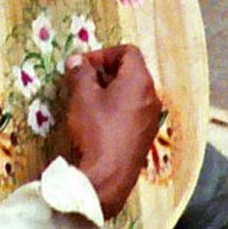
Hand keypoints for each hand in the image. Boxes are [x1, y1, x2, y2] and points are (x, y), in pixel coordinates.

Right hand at [64, 45, 161, 218]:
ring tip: (87, 101)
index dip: (103, 53)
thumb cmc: (96, 130)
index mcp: (140, 81)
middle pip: (131, 71)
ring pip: (131, 92)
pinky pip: (132, 110)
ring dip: (109, 90)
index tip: (83, 66)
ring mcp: (151, 117)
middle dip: (105, 71)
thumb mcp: (82, 96)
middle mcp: (151, 96)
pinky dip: (116, 107)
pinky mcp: (145, 135)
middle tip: (82, 81)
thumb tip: (76, 61)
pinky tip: (97, 120)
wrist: (108, 177)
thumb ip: (80, 73)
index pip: (128, 52)